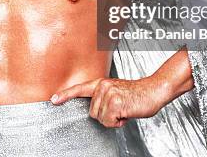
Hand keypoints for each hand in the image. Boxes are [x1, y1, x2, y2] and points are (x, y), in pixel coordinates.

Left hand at [50, 77, 167, 127]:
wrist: (153, 91)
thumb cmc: (136, 95)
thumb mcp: (116, 92)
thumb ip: (103, 97)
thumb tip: (95, 110)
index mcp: (101, 83)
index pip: (79, 88)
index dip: (65, 95)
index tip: (53, 100)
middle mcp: (102, 86)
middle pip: (92, 112)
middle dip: (106, 116)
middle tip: (120, 109)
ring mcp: (108, 93)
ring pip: (100, 118)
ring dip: (113, 119)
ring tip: (124, 109)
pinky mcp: (115, 102)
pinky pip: (109, 121)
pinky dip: (118, 122)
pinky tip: (126, 113)